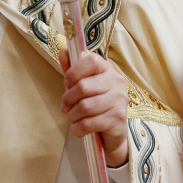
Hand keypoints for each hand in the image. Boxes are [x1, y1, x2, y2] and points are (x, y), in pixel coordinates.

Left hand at [60, 49, 128, 167]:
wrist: (113, 131)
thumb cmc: (95, 103)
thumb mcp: (82, 84)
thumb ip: (72, 69)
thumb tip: (63, 51)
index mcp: (107, 69)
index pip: (90, 60)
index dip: (73, 72)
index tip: (67, 84)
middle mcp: (116, 82)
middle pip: (83, 86)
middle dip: (68, 99)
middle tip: (65, 106)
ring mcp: (119, 101)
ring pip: (85, 107)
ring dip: (72, 115)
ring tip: (72, 117)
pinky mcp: (118, 120)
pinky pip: (88, 123)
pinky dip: (77, 128)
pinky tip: (77, 127)